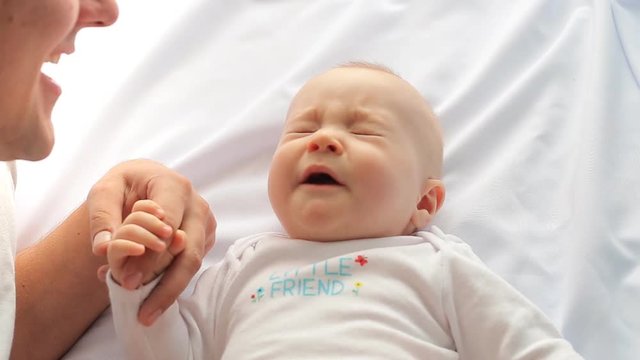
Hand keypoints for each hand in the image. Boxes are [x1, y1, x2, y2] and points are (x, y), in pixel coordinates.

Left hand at [88, 159, 215, 324]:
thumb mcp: (105, 191)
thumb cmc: (126, 184)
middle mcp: (197, 206)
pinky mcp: (204, 239)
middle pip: (189, 253)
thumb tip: (102, 249)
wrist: (145, 181)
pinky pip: (189, 265)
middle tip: (144, 313)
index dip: (150, 258)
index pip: (168, 228)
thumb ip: (102, 218)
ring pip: (192, 264)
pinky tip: (147, 293)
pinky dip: (168, 282)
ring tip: (145, 312)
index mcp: (175, 187)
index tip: (128, 282)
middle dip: (166, 286)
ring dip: (167, 289)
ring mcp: (205, 224)